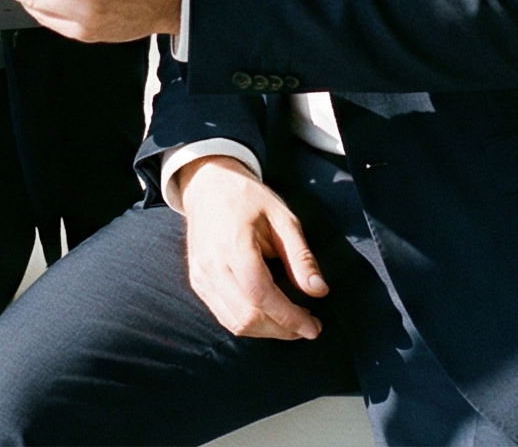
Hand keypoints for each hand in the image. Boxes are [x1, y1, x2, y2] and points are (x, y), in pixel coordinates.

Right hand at [178, 156, 327, 339]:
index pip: (261, 295)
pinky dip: (249, 323)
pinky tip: (269, 315)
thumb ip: (300, 256)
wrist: (208, 187)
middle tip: (308, 325)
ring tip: (291, 322)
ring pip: (234, 323)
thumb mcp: (282, 218)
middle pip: (247, 317)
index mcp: (234, 245)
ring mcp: (201, 277)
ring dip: (267, 331)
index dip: (289, 317)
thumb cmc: (248, 199)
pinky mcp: (198, 283)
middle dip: (282, 329)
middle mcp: (211, 266)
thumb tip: (319, 291)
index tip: (314, 328)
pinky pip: (224, 316)